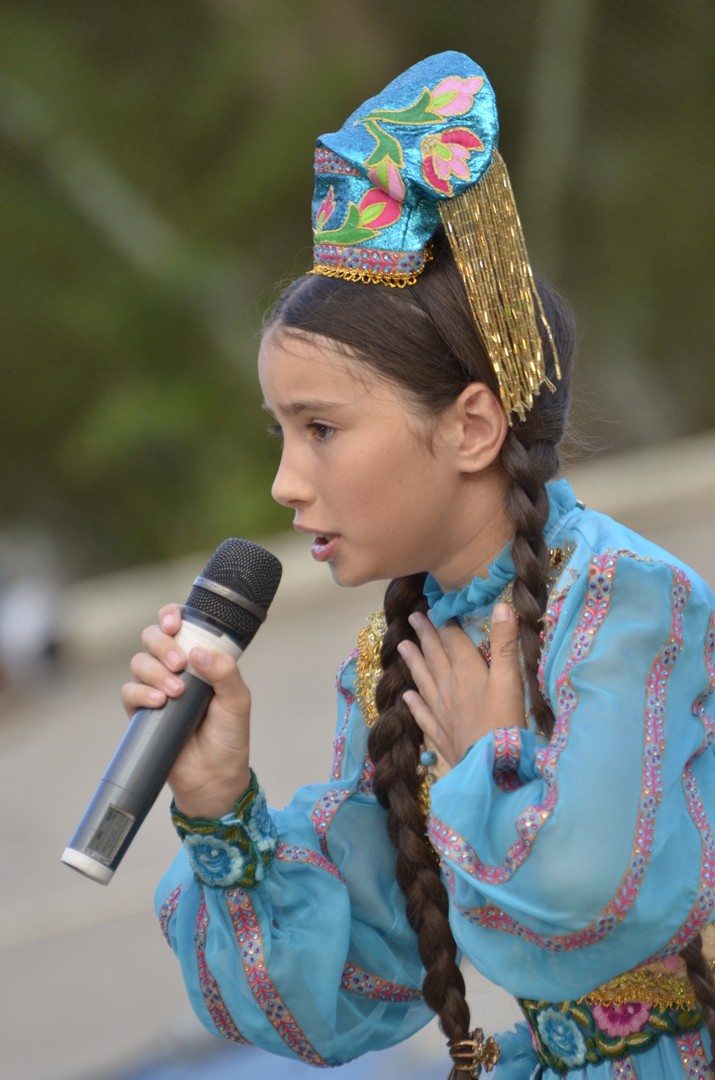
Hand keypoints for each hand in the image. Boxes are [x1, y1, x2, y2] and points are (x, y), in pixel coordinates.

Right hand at [120, 603, 251, 817]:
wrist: (214, 778)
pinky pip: (128, 691)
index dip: (171, 616)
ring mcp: (156, 689)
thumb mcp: (238, 702)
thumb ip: (225, 673)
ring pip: (139, 662)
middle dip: (162, 644)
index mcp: (199, 659)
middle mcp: (175, 669)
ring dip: (155, 671)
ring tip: (176, 692)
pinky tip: (159, 701)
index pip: (180, 626)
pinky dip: (141, 692)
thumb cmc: (229, 737)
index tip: (174, 622)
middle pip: (152, 638)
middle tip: (180, 664)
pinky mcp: (141, 712)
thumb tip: (198, 652)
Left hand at [396, 603, 523, 766]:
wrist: (489, 766)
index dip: (443, 622)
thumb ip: (505, 643)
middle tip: (412, 618)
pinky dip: (414, 703)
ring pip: (424, 680)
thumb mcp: (510, 679)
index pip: (452, 640)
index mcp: (466, 671)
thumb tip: (503, 606)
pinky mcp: (440, 733)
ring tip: (402, 646)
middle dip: (425, 636)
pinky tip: (407, 696)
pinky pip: (423, 713)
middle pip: (435, 656)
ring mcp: (441, 711)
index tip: (432, 607)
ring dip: (414, 661)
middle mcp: (448, 687)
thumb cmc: (504, 721)